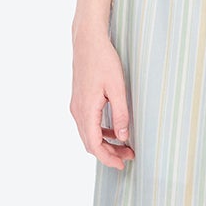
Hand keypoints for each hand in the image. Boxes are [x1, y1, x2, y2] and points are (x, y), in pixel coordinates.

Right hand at [71, 30, 134, 169]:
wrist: (88, 41)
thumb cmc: (103, 60)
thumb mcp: (118, 88)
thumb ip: (121, 114)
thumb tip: (123, 138)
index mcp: (86, 110)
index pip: (94, 145)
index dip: (108, 158)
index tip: (122, 165)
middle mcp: (77, 111)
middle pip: (90, 143)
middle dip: (109, 154)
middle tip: (128, 157)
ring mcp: (76, 106)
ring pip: (88, 135)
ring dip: (105, 144)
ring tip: (125, 147)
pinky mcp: (79, 101)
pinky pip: (88, 124)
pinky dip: (101, 132)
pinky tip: (115, 131)